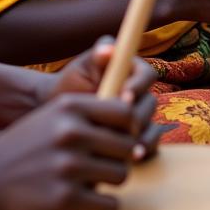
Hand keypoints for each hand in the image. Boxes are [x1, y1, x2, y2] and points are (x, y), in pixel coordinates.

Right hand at [0, 93, 142, 209]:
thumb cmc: (26, 145)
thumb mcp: (53, 114)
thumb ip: (90, 112)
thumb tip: (135, 121)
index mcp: (70, 106)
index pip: (125, 113)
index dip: (128, 129)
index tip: (119, 140)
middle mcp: (71, 132)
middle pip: (128, 146)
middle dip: (119, 158)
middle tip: (102, 165)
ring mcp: (68, 166)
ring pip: (121, 175)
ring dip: (109, 183)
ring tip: (89, 182)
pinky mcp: (65, 200)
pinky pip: (109, 205)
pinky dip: (102, 207)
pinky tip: (84, 202)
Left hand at [54, 39, 158, 157]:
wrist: (57, 117)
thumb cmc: (68, 87)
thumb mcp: (79, 70)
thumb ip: (95, 57)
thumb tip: (107, 48)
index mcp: (131, 71)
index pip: (146, 75)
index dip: (139, 86)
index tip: (124, 97)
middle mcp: (140, 94)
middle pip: (150, 103)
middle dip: (139, 117)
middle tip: (125, 128)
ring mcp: (139, 117)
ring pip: (152, 126)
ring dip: (144, 138)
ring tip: (130, 150)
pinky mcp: (136, 137)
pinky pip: (148, 145)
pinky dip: (142, 151)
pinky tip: (130, 160)